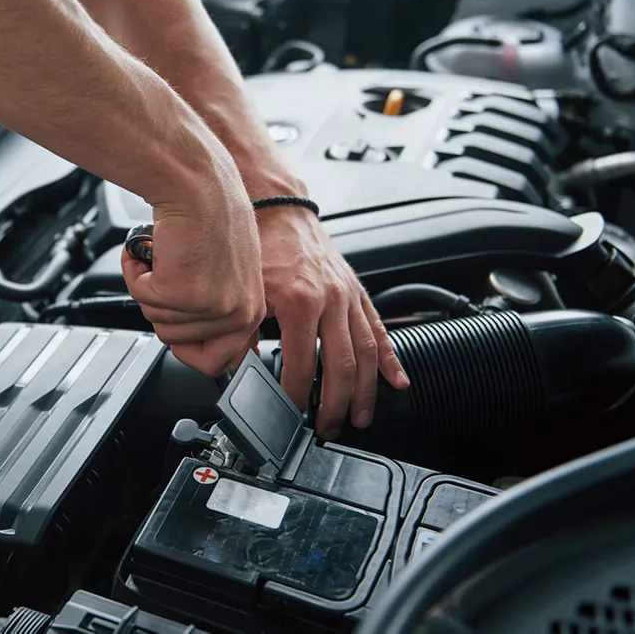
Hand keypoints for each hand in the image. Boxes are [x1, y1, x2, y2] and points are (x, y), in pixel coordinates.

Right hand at [121, 177, 265, 376]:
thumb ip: (218, 311)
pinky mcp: (181, 293)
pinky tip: (154, 250)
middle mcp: (237, 314)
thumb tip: (197, 345)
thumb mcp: (228, 275)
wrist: (197, 183)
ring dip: (150, 287)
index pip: (217, 362)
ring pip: (156, 320)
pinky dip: (136, 272)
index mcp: (252, 312)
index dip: (188, 347)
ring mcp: (210, 306)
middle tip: (173, 273)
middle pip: (176, 341)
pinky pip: (141, 297)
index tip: (177, 328)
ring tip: (167, 257)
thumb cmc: (210, 216)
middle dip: (163, 308)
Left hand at [257, 206, 408, 438]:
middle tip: (327, 428)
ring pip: (366, 352)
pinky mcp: (358, 291)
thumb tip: (236, 370)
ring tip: (362, 418)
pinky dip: (390, 358)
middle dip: (336, 404)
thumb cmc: (259, 244)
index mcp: (300, 302)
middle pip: (341, 366)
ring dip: (367, 391)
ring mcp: (348, 296)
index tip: (289, 414)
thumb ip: (241, 334)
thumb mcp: (245, 291)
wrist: (278, 207)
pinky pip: (379, 329)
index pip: (302, 365)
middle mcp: (331, 299)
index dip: (296, 396)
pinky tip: (398, 381)